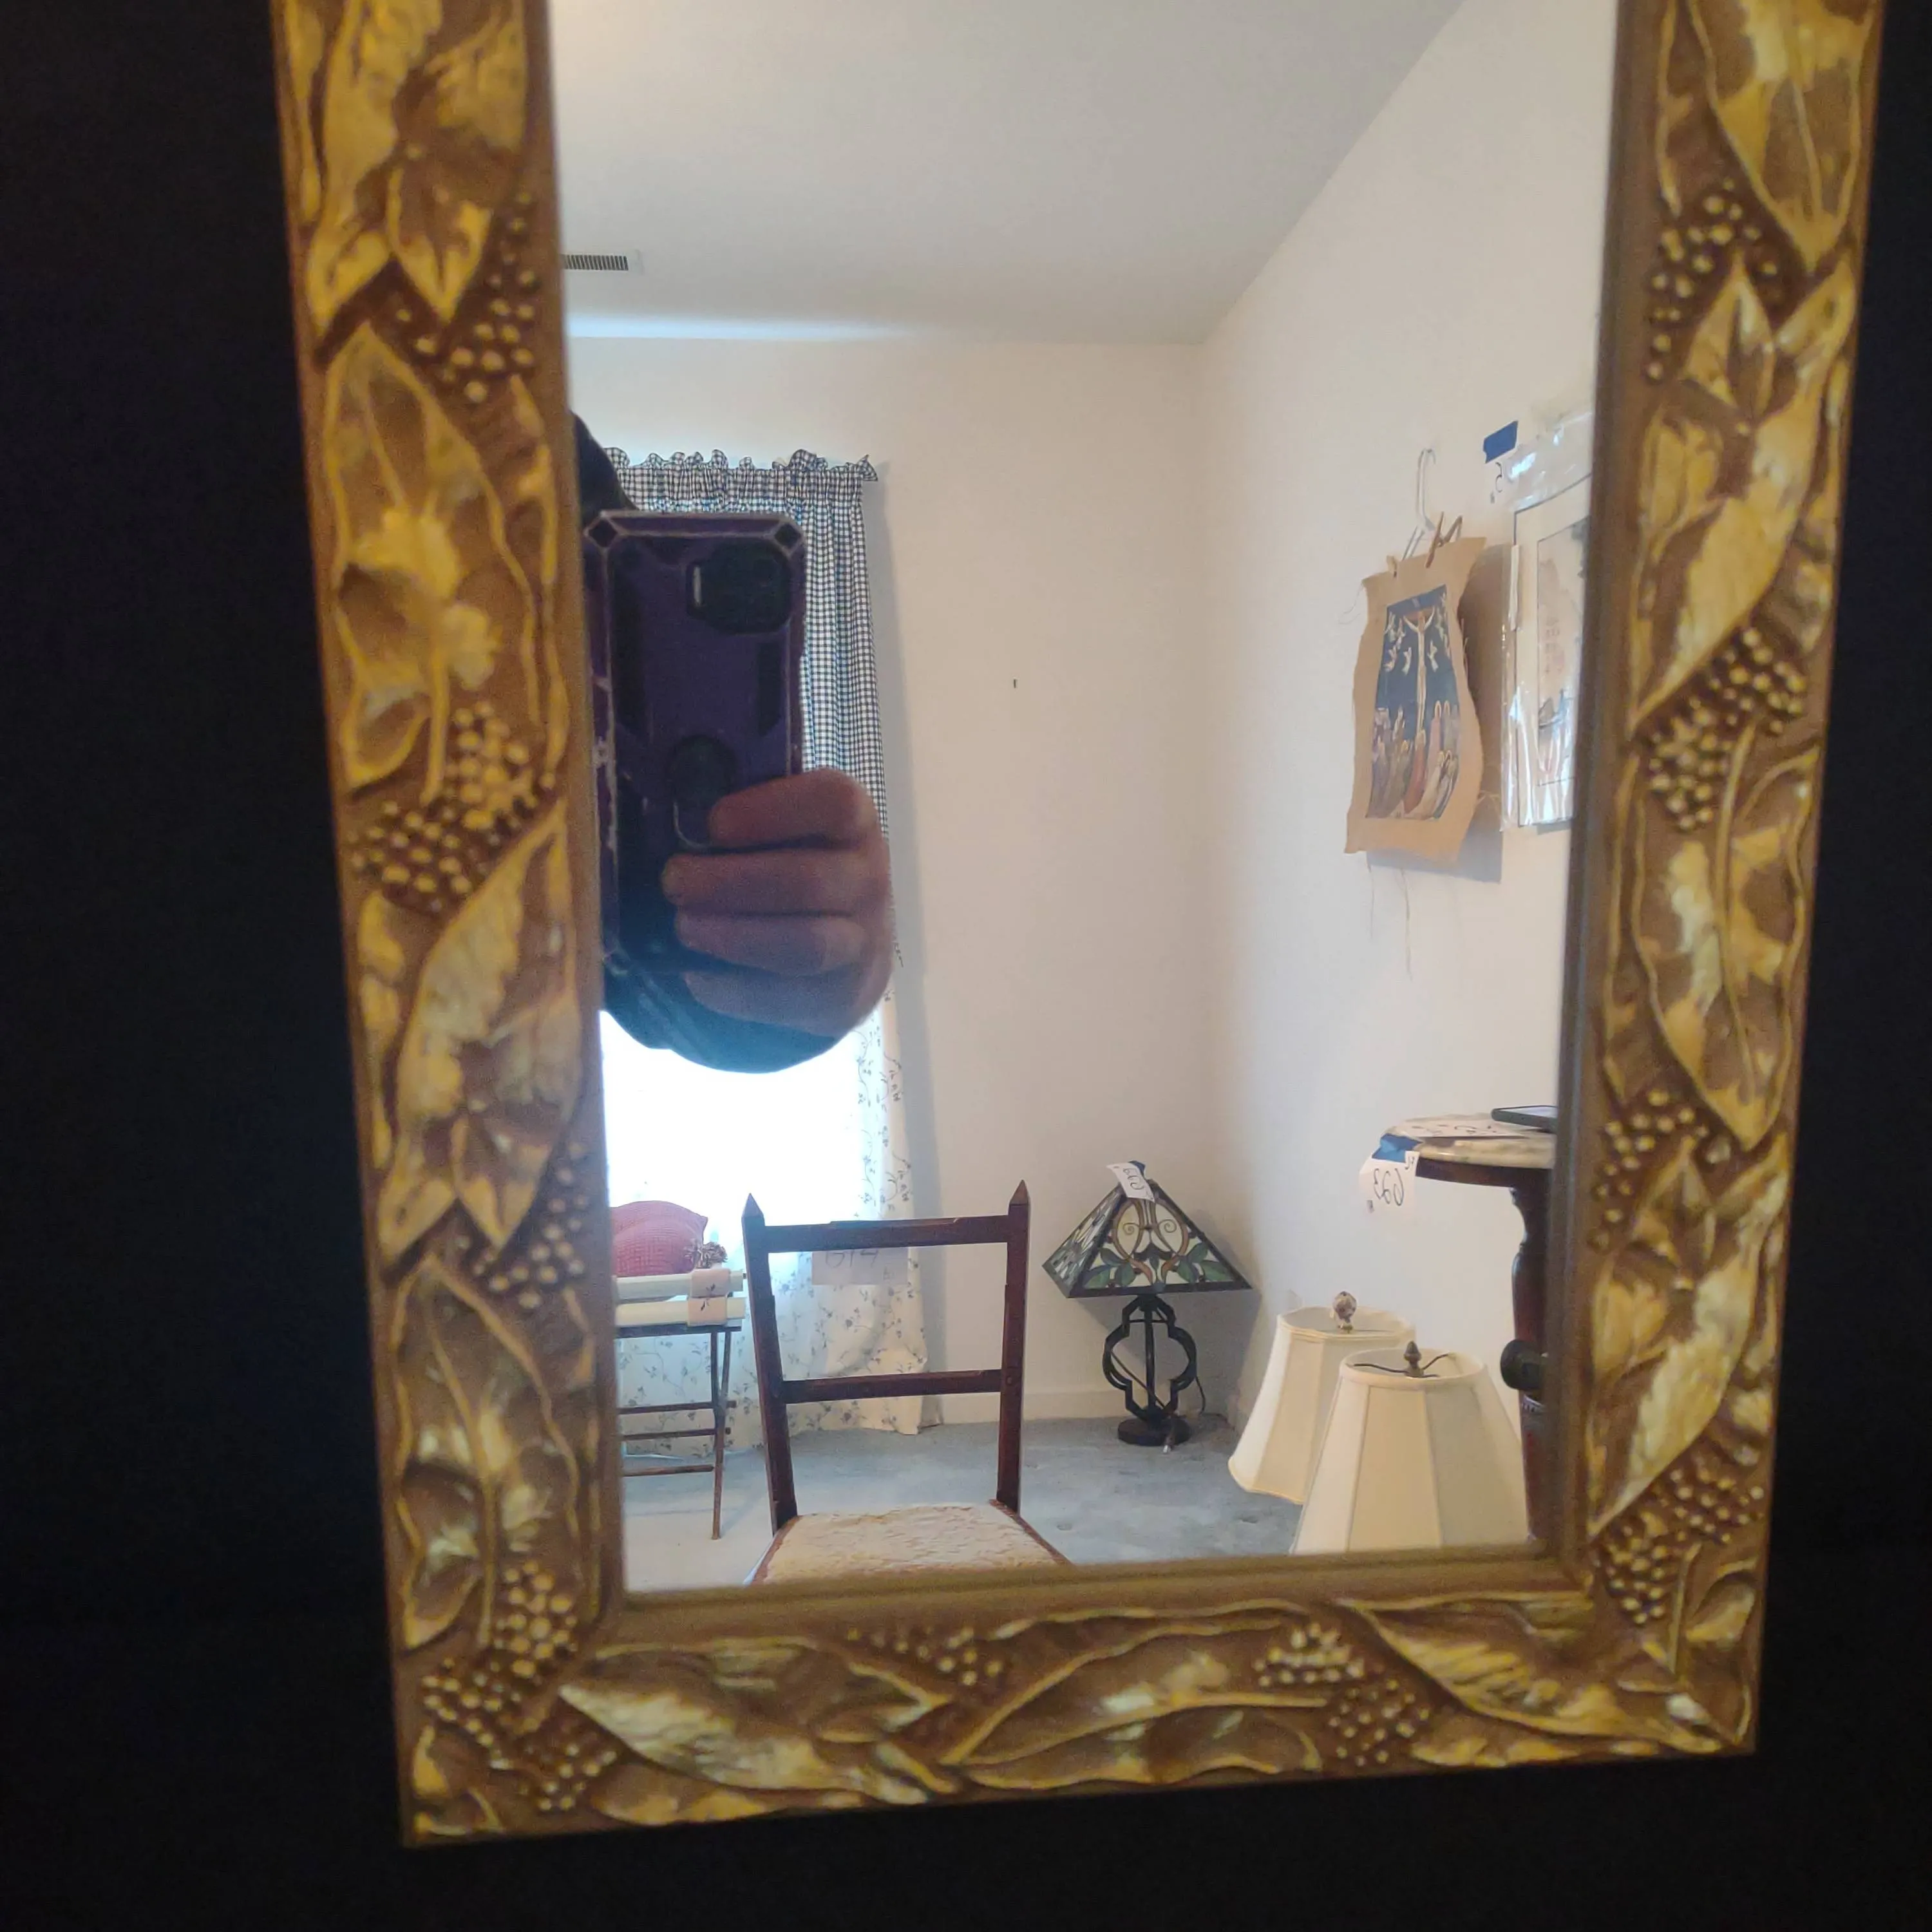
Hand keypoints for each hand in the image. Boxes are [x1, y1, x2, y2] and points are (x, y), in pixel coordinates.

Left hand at [661, 769, 892, 1037]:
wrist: (844, 938)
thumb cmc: (790, 862)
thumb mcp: (779, 826)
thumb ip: (740, 812)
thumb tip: (672, 806)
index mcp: (854, 822)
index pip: (834, 804)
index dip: (772, 810)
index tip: (713, 822)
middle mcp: (870, 880)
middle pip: (808, 882)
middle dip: (730, 884)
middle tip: (673, 881)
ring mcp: (864, 943)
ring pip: (807, 945)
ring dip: (735, 937)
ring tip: (683, 927)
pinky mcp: (845, 997)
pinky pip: (791, 999)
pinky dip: (736, 990)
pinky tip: (697, 976)